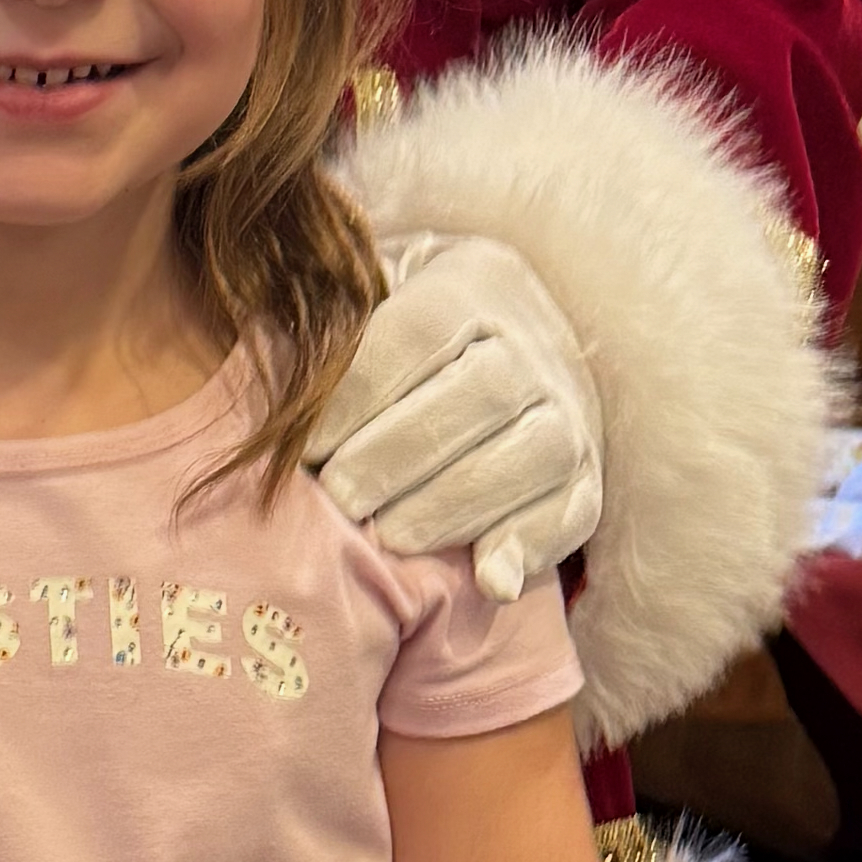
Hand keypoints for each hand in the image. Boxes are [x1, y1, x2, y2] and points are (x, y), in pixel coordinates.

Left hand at [313, 232, 602, 603]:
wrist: (506, 347)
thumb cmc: (401, 339)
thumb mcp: (369, 301)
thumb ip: (330, 327)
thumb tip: (274, 361)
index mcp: (475, 283)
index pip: (418, 333)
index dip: (359, 394)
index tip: (308, 445)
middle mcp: (536, 344)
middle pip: (478, 395)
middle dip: (398, 455)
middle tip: (340, 498)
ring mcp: (571, 411)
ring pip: (530, 455)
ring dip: (453, 504)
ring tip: (388, 536)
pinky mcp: (588, 476)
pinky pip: (574, 512)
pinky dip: (531, 547)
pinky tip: (488, 578)